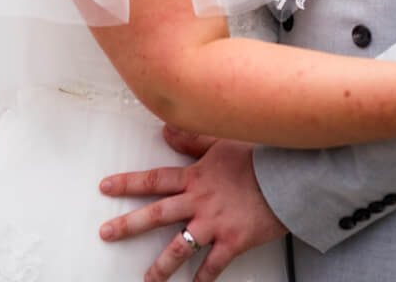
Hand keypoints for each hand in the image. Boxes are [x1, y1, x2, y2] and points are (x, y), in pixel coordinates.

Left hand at [98, 126, 287, 281]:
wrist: (289, 176)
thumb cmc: (260, 157)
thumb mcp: (224, 142)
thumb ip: (193, 139)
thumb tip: (166, 130)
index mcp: (196, 177)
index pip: (154, 180)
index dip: (127, 183)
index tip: (106, 187)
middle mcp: (199, 201)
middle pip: (156, 214)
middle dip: (128, 225)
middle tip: (107, 233)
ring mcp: (214, 224)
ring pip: (179, 247)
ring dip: (161, 266)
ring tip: (147, 280)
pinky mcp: (233, 242)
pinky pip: (213, 266)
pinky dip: (203, 280)